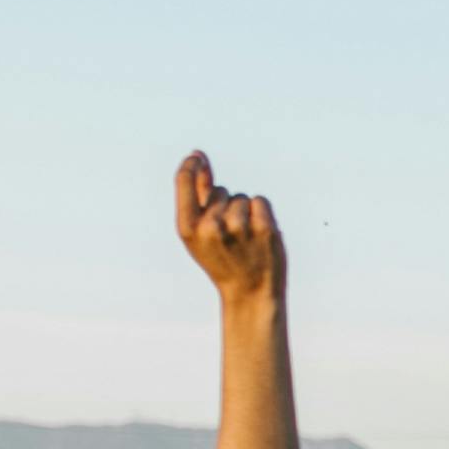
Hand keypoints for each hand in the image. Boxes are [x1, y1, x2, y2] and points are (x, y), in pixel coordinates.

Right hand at [174, 152, 285, 304]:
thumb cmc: (222, 259)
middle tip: (229, 237)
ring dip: (245, 212)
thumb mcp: (200, 232)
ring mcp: (238, 227)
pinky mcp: (264, 228)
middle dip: (225, 205)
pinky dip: (261, 213)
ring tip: (244, 239)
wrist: (251, 292)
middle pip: (220, 190)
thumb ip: (198, 194)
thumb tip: (197, 156)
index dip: (191, 164)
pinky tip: (258, 234)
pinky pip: (260, 201)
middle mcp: (211, 226)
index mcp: (188, 228)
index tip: (198, 157)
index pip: (184, 180)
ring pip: (241, 197)